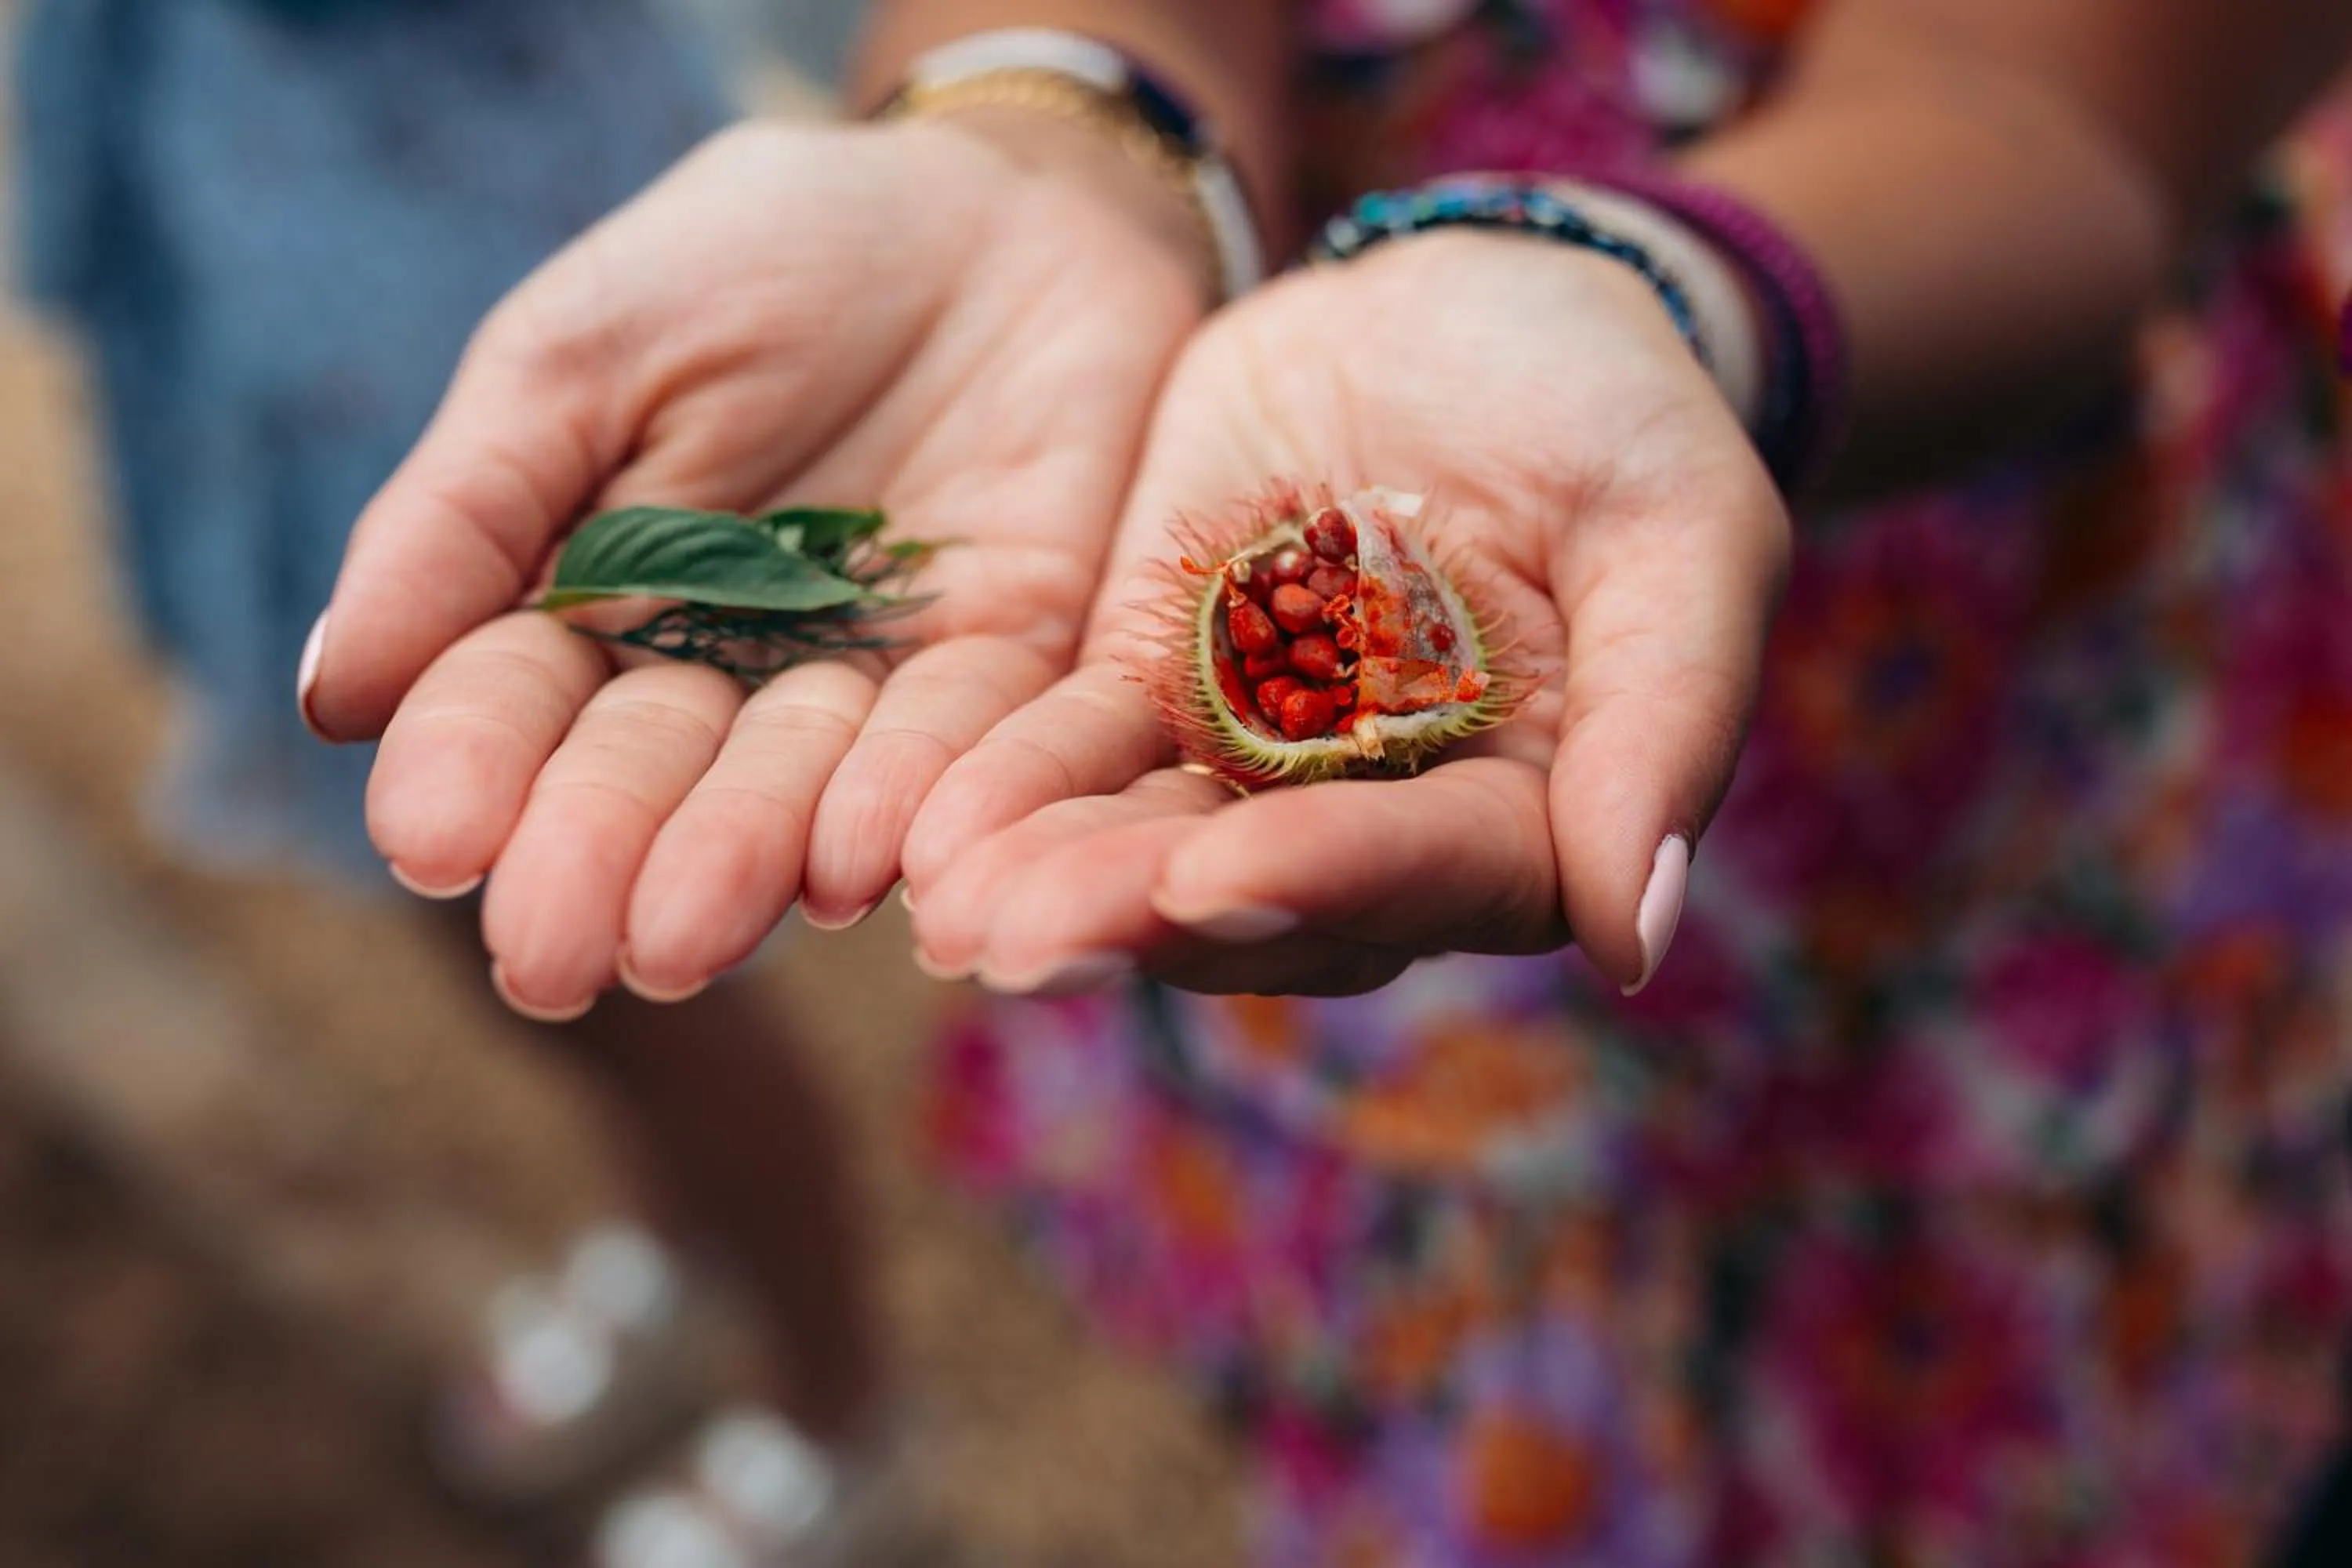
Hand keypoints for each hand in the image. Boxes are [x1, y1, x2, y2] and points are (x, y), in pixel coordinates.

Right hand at [301, 113, 1204, 1016]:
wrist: (998, 204)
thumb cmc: (764, 258)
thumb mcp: (591, 349)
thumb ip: (473, 512)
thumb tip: (332, 691)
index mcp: (598, 608)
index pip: (520, 708)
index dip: (477, 772)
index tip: (428, 841)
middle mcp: (733, 679)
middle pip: (658, 784)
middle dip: (603, 862)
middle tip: (555, 955)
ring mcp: (876, 686)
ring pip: (804, 791)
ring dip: (744, 866)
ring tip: (685, 935)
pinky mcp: (1018, 671)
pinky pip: (974, 744)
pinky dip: (925, 799)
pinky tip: (869, 859)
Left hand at [902, 230, 1789, 996]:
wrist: (1478, 309)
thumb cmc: (1616, 416)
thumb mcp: (1679, 529)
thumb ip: (1666, 719)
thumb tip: (1636, 938)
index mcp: (1518, 814)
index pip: (1427, 871)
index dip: (1326, 876)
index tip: (1214, 876)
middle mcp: (1375, 822)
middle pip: (1259, 894)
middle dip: (1135, 914)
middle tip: (1017, 939)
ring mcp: (1253, 762)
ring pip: (1145, 842)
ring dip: (1048, 878)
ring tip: (943, 906)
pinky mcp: (1154, 681)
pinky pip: (1077, 746)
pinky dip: (1006, 785)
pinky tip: (920, 825)